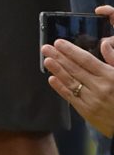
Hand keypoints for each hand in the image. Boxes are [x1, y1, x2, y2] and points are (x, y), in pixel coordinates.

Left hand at [43, 7, 113, 136]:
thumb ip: (113, 59)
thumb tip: (104, 44)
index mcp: (109, 76)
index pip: (86, 60)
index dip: (71, 50)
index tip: (59, 43)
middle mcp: (99, 87)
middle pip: (75, 69)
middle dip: (59, 57)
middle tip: (47, 48)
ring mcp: (92, 100)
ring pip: (71, 82)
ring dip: (57, 70)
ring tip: (47, 60)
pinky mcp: (87, 111)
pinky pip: (71, 97)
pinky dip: (60, 88)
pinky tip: (52, 79)